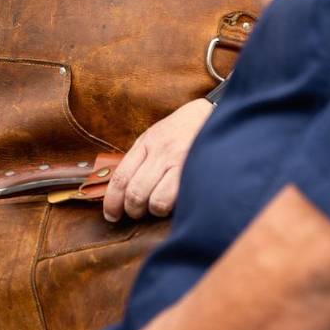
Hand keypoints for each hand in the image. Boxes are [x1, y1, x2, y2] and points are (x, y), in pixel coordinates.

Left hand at [103, 98, 211, 222]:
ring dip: (154, 211)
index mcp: (147, 143)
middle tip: (137, 213)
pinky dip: (173, 209)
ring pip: (156, 201)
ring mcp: (180, 162)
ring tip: (159, 206)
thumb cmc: (186, 130)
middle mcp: (161, 152)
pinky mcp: (197, 172)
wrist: (218, 114)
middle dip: (133, 210)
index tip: (112, 215)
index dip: (112, 202)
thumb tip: (123, 188)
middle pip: (135, 193)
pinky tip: (176, 204)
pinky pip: (178, 200)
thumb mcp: (157, 135)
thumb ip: (141, 158)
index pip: (121, 178)